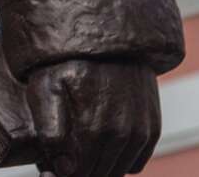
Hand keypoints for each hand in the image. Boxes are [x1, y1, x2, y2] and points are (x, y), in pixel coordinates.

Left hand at [26, 59, 159, 176]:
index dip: (60, 170)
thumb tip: (63, 168)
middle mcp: (122, 134)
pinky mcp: (152, 127)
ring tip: (80, 147)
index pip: (76, 174)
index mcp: (94, 130)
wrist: (108, 34)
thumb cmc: (69, 61)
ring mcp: (140, 132)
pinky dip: (119, 160)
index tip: (50, 160)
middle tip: (63, 152)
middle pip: (96, 174)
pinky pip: (136, 162)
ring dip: (98, 166)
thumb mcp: (46, 89)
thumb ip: (49, 132)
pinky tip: (102, 145)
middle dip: (78, 168)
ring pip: (116, 171)